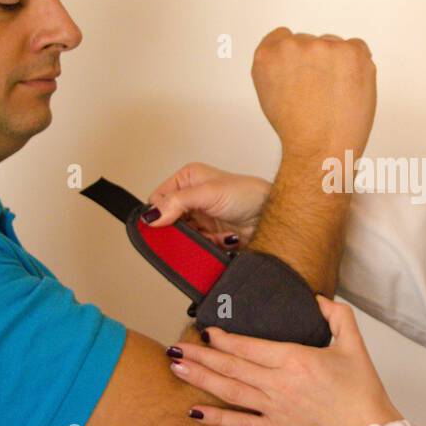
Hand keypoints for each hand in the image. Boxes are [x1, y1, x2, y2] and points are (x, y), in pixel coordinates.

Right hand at [144, 162, 270, 245]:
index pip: (159, 198)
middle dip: (178, 230)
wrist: (272, 217)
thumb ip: (177, 202)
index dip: (158, 213)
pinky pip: (197, 247)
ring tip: (210, 235)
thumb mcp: (208, 193)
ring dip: (194, 239)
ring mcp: (201, 217)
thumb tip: (152, 215)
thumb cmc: (248, 194)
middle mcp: (192, 197)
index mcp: (188, 179)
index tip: (165, 224)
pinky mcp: (210, 235)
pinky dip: (207, 246)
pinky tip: (221, 239)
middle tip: (189, 233)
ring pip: (182, 236)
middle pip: (168, 220)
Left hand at [170, 296, 402, 425]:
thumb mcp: (354, 344)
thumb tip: (318, 299)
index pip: (250, 347)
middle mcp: (279, 384)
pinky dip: (216, 418)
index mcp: (295, 360)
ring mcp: (274, 408)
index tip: (206, 330)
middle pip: (231, 366)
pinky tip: (195, 411)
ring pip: (229, 391)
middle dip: (201, 355)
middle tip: (176, 346)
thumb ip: (337, 315)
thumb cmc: (361, 390)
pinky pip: (240, 423)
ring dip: (201, 378)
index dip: (224, 338)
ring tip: (177, 367)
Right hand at [251, 27, 376, 159]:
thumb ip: (277, 67)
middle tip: (320, 92)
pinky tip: (349, 88)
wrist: (321, 149)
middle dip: (317, 62)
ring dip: (338, 64)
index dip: (295, 57)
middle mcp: (292, 46)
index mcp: (268, 54)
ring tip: (335, 95)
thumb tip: (292, 56)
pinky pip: (357, 48)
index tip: (302, 71)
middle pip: (310, 42)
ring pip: (334, 46)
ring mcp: (323, 46)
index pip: (282, 37)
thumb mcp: (269, 93)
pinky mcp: (351, 51)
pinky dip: (358, 65)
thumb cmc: (297, 130)